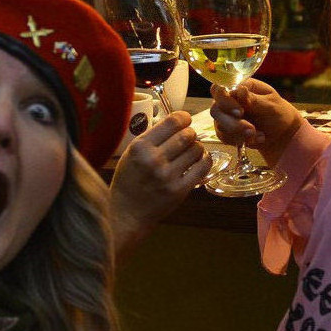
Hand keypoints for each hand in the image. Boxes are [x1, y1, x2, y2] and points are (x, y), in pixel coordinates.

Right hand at [108, 111, 210, 239]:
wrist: (126, 212)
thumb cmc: (129, 181)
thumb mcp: (131, 153)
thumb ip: (152, 138)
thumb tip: (178, 123)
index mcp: (140, 146)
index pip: (172, 122)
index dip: (183, 118)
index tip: (185, 120)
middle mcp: (153, 159)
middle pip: (187, 135)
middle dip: (190, 134)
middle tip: (188, 138)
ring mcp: (167, 176)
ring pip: (197, 149)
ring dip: (197, 148)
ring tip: (191, 152)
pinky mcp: (179, 190)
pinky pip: (202, 167)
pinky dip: (204, 161)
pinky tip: (199, 161)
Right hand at [211, 78, 302, 159]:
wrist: (281, 133)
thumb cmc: (278, 113)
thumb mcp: (270, 105)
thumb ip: (254, 99)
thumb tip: (240, 89)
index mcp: (239, 86)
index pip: (220, 89)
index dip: (225, 101)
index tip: (240, 112)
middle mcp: (229, 100)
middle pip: (216, 109)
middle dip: (232, 123)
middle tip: (251, 130)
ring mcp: (226, 115)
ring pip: (219, 125)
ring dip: (239, 133)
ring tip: (259, 135)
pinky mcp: (226, 131)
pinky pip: (224, 137)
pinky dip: (240, 141)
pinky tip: (257, 139)